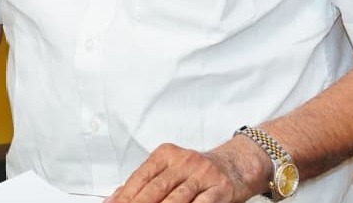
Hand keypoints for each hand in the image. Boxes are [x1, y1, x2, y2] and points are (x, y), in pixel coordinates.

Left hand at [106, 142, 261, 202]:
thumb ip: (145, 182)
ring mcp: (203, 174)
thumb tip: (116, 196)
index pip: (141, 177)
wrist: (235, 165)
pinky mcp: (220, 188)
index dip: (126, 195)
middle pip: (156, 188)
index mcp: (166, 154)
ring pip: (177, 198)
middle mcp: (184, 161)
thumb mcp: (170, 169)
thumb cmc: (198, 171)